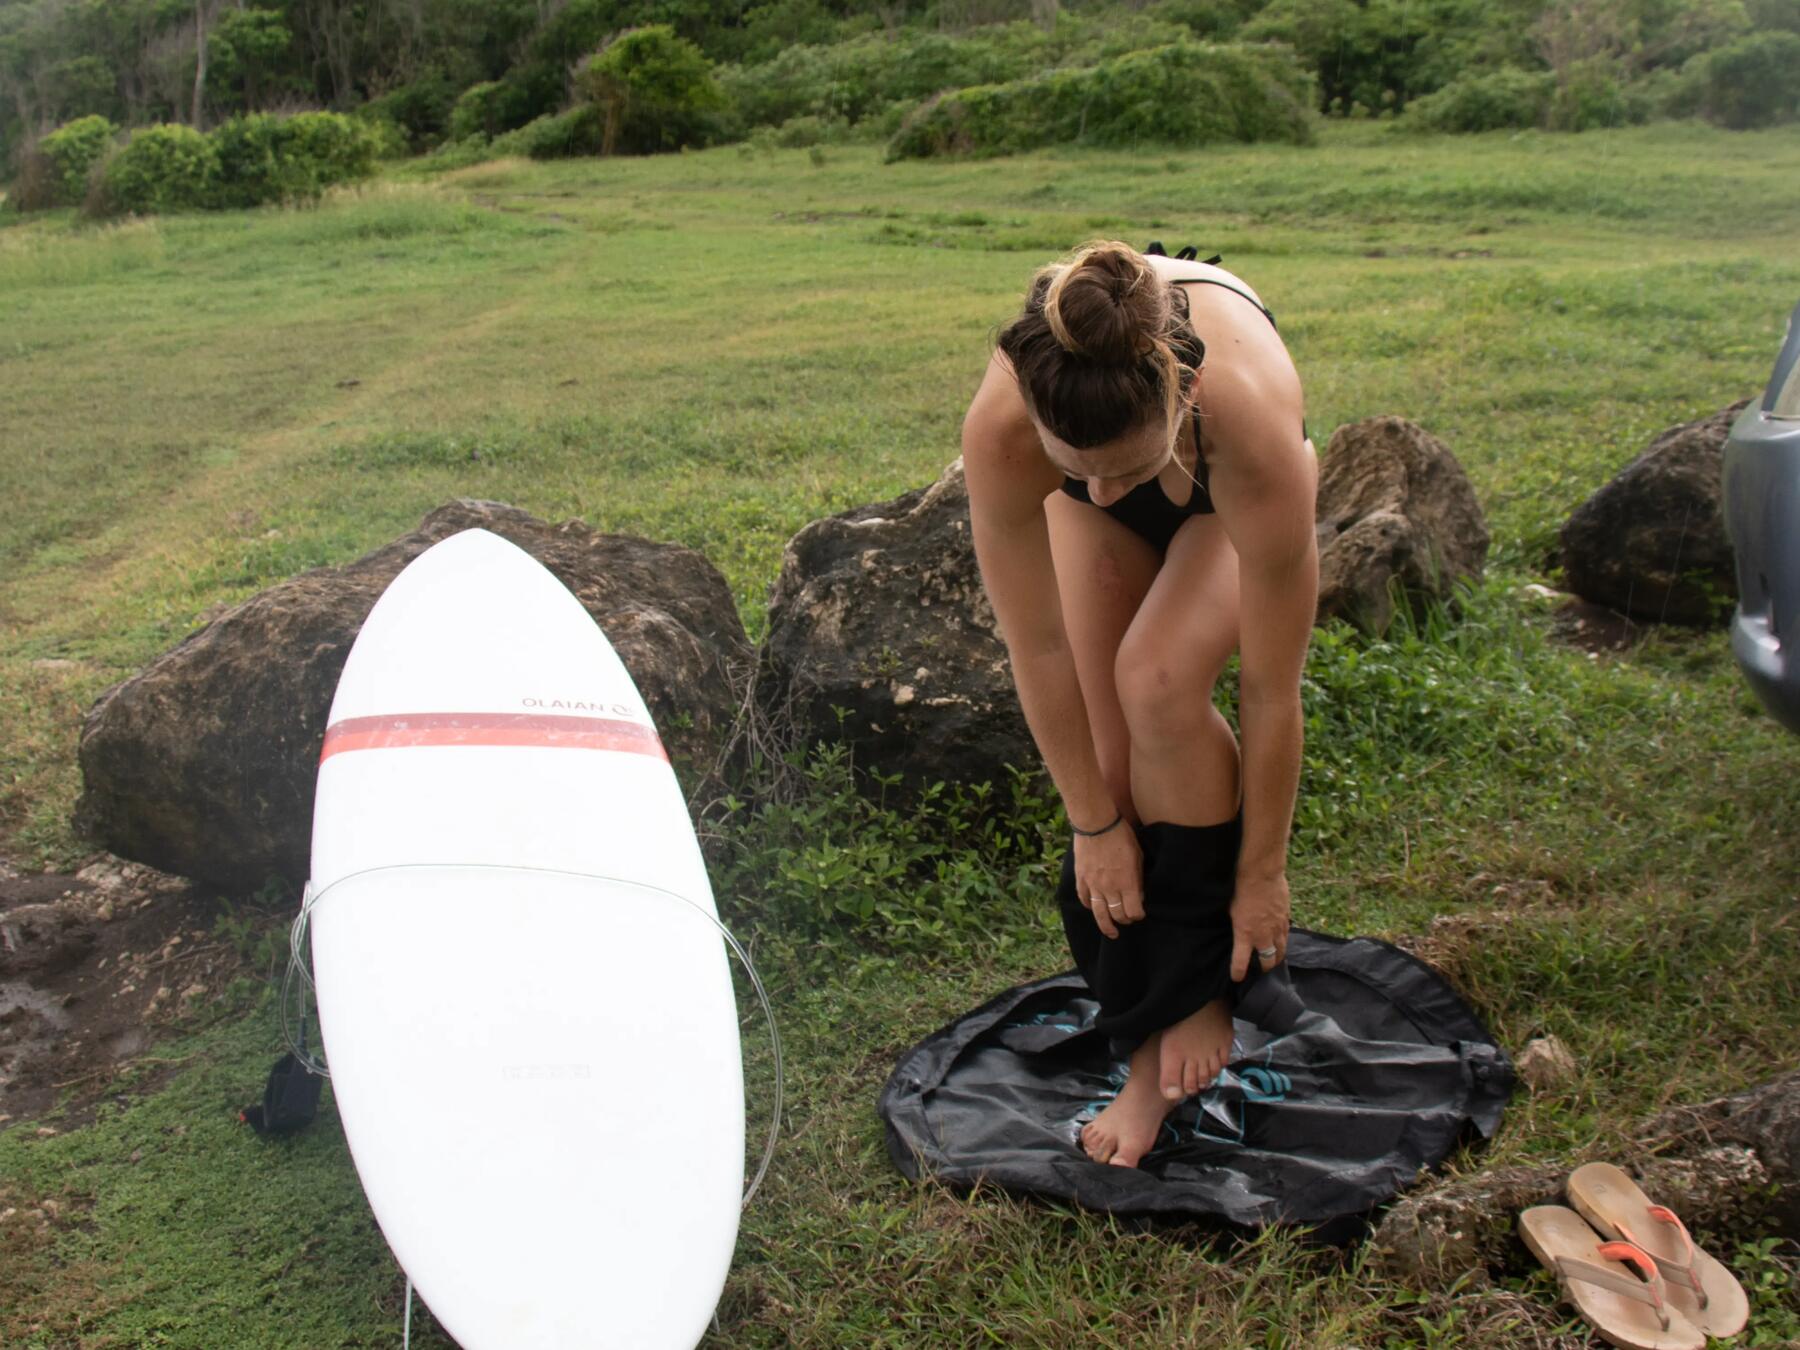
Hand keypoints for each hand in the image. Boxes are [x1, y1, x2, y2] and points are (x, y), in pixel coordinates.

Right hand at [1073, 823, 1142, 939]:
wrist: (1096, 823)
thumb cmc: (1121, 836)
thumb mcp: (1138, 855)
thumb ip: (1137, 877)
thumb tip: (1138, 893)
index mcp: (1127, 882)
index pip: (1134, 911)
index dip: (1138, 915)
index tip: (1140, 913)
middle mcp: (1110, 888)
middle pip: (1118, 915)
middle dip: (1125, 920)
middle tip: (1127, 920)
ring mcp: (1093, 885)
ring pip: (1099, 914)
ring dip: (1106, 925)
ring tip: (1111, 932)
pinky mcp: (1081, 879)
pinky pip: (1084, 899)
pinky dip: (1089, 906)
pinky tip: (1093, 908)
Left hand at [1230, 873, 1290, 979]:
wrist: (1262, 874)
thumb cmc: (1241, 889)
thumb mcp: (1231, 910)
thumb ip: (1236, 925)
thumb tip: (1236, 931)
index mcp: (1245, 934)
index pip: (1241, 962)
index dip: (1238, 973)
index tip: (1237, 978)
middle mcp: (1263, 936)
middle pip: (1268, 961)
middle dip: (1264, 968)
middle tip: (1261, 970)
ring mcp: (1277, 928)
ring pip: (1281, 952)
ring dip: (1277, 958)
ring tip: (1274, 961)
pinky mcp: (1286, 919)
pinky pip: (1286, 937)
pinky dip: (1283, 943)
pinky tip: (1281, 942)